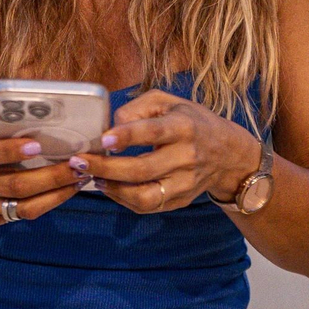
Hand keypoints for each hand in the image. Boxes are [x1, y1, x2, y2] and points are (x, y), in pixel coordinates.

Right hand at [0, 121, 85, 226]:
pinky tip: (64, 190)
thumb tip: (43, 116)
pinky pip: (20, 215)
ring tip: (80, 179)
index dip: (11, 151)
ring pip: (23, 206)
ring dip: (56, 193)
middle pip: (15, 184)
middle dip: (52, 175)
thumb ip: (1, 128)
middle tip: (79, 164)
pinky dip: (46, 203)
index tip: (37, 145)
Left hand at [73, 91, 261, 214]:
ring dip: (113, 189)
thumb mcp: (169, 102)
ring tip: (93, 177)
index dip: (127, 136)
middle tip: (79, 162)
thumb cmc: (190, 121)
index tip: (103, 139)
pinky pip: (148, 206)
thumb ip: (138, 107)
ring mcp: (185, 183)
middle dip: (106, 167)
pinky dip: (123, 199)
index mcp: (184, 127)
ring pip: (144, 196)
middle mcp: (187, 157)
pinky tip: (109, 186)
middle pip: (143, 169)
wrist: (228, 154)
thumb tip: (111, 126)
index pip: (154, 132)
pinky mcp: (181, 200)